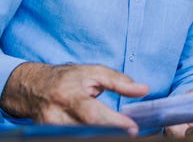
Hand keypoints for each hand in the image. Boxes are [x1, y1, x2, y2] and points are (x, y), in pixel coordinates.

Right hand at [0, 62, 148, 134]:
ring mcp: (49, 130)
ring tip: (119, 135)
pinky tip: (104, 136)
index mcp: (69, 95)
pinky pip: (73, 138)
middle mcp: (56, 116)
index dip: (113, 123)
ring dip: (100, 137)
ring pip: (77, 138)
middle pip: (85, 132)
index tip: (132, 128)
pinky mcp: (48, 137)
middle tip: (128, 135)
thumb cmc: (68, 78)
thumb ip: (119, 81)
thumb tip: (144, 90)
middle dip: (109, 135)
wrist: (34, 87)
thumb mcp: (94, 72)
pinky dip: (89, 137)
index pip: (93, 113)